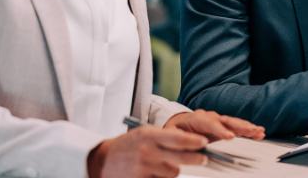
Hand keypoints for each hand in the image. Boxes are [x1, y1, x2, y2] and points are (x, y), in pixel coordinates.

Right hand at [87, 127, 207, 177]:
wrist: (103, 161)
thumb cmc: (126, 146)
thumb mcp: (143, 134)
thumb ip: (163, 137)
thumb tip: (188, 140)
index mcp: (148, 136)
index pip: (177, 138)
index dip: (193, 141)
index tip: (203, 142)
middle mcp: (147, 152)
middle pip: (180, 158)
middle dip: (195, 158)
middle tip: (203, 158)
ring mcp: (144, 168)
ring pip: (173, 172)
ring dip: (173, 170)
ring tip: (163, 164)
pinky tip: (154, 173)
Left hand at [164, 109, 265, 140]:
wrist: (177, 124)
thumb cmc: (174, 131)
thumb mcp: (172, 135)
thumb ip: (181, 140)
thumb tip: (192, 144)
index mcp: (195, 119)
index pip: (209, 123)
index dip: (219, 130)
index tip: (229, 137)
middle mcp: (209, 117)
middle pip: (225, 120)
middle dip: (239, 126)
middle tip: (251, 132)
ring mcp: (217, 121)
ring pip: (233, 122)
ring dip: (247, 127)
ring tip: (259, 132)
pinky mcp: (223, 126)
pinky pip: (237, 127)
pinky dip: (248, 129)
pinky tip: (258, 133)